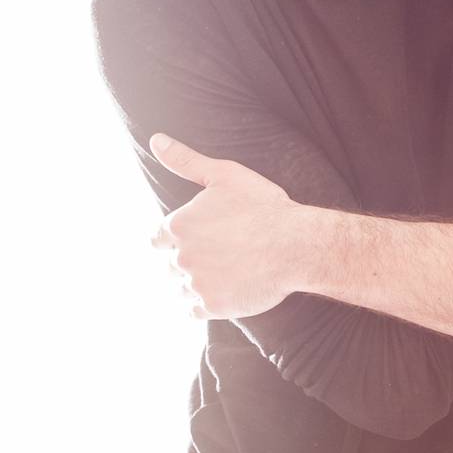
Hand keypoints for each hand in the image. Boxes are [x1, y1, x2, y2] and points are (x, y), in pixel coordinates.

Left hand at [148, 133, 307, 319]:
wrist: (295, 245)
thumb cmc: (264, 207)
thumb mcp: (224, 175)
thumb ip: (186, 161)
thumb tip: (156, 140)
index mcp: (177, 225)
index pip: (157, 240)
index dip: (174, 241)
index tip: (197, 241)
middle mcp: (180, 256)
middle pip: (170, 267)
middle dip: (189, 263)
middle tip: (218, 259)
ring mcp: (195, 283)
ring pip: (181, 290)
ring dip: (195, 285)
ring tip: (222, 277)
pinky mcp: (213, 307)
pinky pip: (194, 311)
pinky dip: (205, 305)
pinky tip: (223, 293)